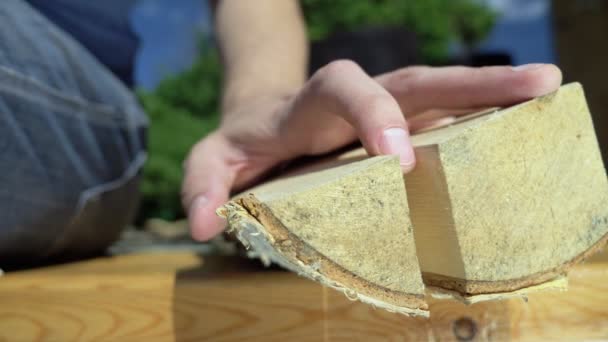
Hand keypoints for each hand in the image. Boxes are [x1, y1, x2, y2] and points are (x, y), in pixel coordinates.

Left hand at [182, 61, 561, 240]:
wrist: (261, 119)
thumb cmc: (242, 145)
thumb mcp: (211, 162)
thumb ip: (202, 187)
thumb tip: (206, 226)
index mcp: (308, 107)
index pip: (344, 88)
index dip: (374, 114)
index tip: (400, 160)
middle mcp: (353, 101)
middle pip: (413, 80)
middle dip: (470, 82)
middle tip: (533, 84)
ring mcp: (381, 111)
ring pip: (439, 93)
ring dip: (493, 91)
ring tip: (546, 89)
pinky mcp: (397, 126)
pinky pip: (442, 118)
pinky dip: (481, 117)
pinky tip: (520, 121)